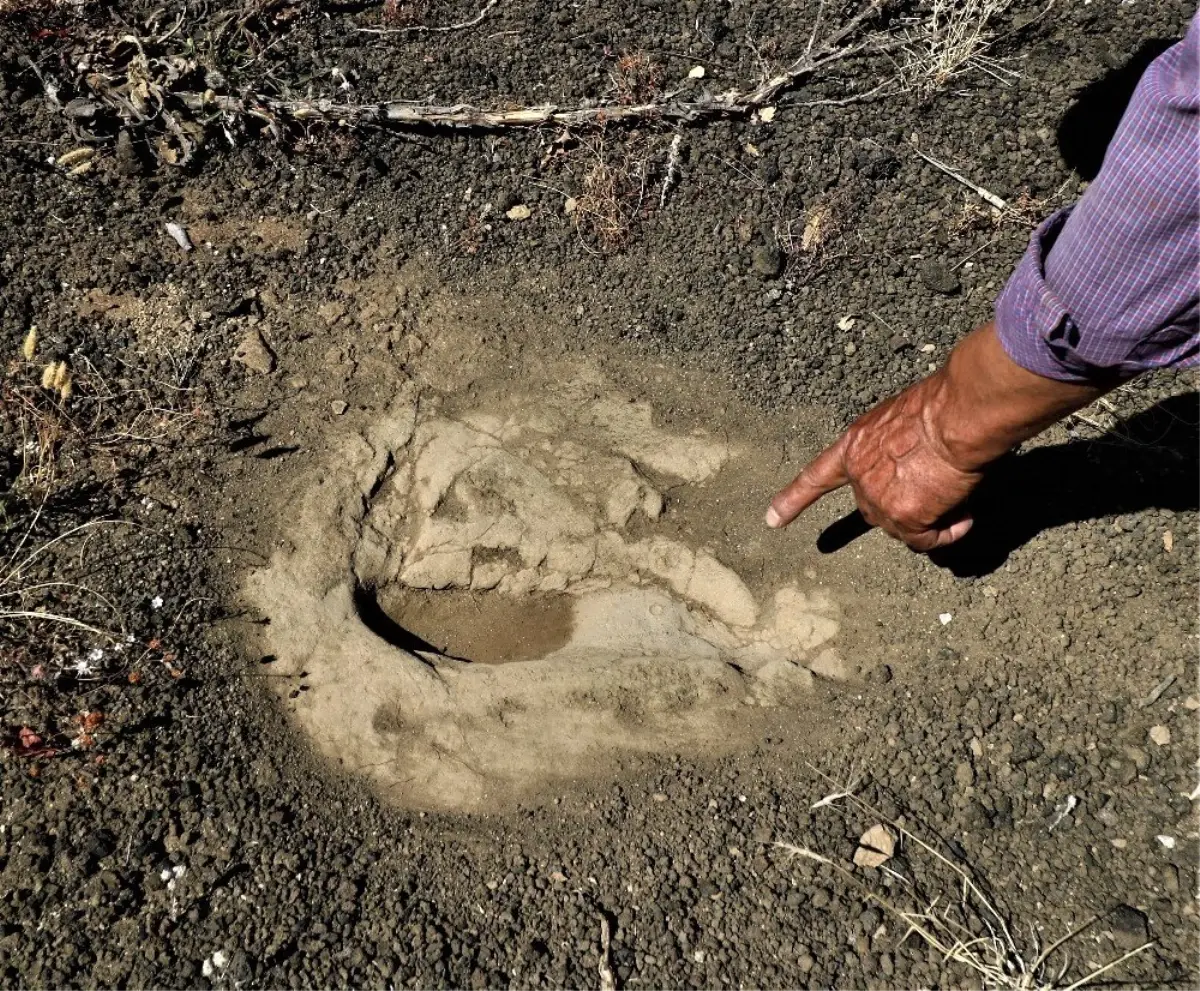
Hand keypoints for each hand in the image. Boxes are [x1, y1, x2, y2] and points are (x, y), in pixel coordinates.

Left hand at [766, 322, 1108, 550]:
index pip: (818, 476)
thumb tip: (918, 469)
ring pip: (904, 527)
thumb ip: (896, 447)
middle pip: (875, 507)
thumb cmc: (943, 405)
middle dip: (904, 505)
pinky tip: (963, 515)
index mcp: (856, 444)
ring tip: (958, 491)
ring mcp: (878, 498)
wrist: (958, 414)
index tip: (772, 520)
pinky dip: (947, 532)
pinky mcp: (903, 517)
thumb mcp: (904, 419)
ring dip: (932, 517)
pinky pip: (927, 540)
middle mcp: (860, 475)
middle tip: (939, 489)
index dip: (795, 499)